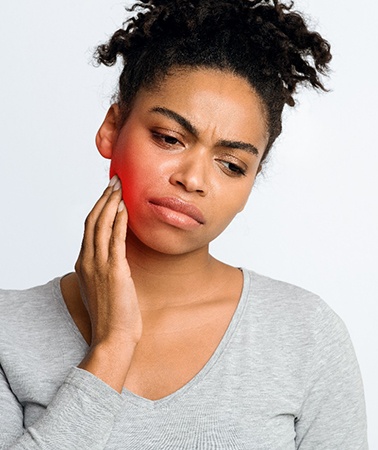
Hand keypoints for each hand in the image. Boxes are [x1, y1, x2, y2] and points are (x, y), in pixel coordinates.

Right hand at [75, 176, 141, 390]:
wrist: (113, 337)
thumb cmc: (113, 316)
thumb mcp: (104, 287)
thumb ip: (106, 269)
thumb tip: (115, 258)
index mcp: (84, 264)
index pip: (89, 228)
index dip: (99, 208)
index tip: (109, 194)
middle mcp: (87, 261)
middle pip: (92, 220)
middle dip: (104, 198)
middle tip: (115, 181)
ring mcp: (98, 265)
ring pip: (101, 225)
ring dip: (111, 203)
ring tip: (120, 186)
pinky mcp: (113, 270)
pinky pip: (115, 238)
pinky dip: (119, 220)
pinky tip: (125, 207)